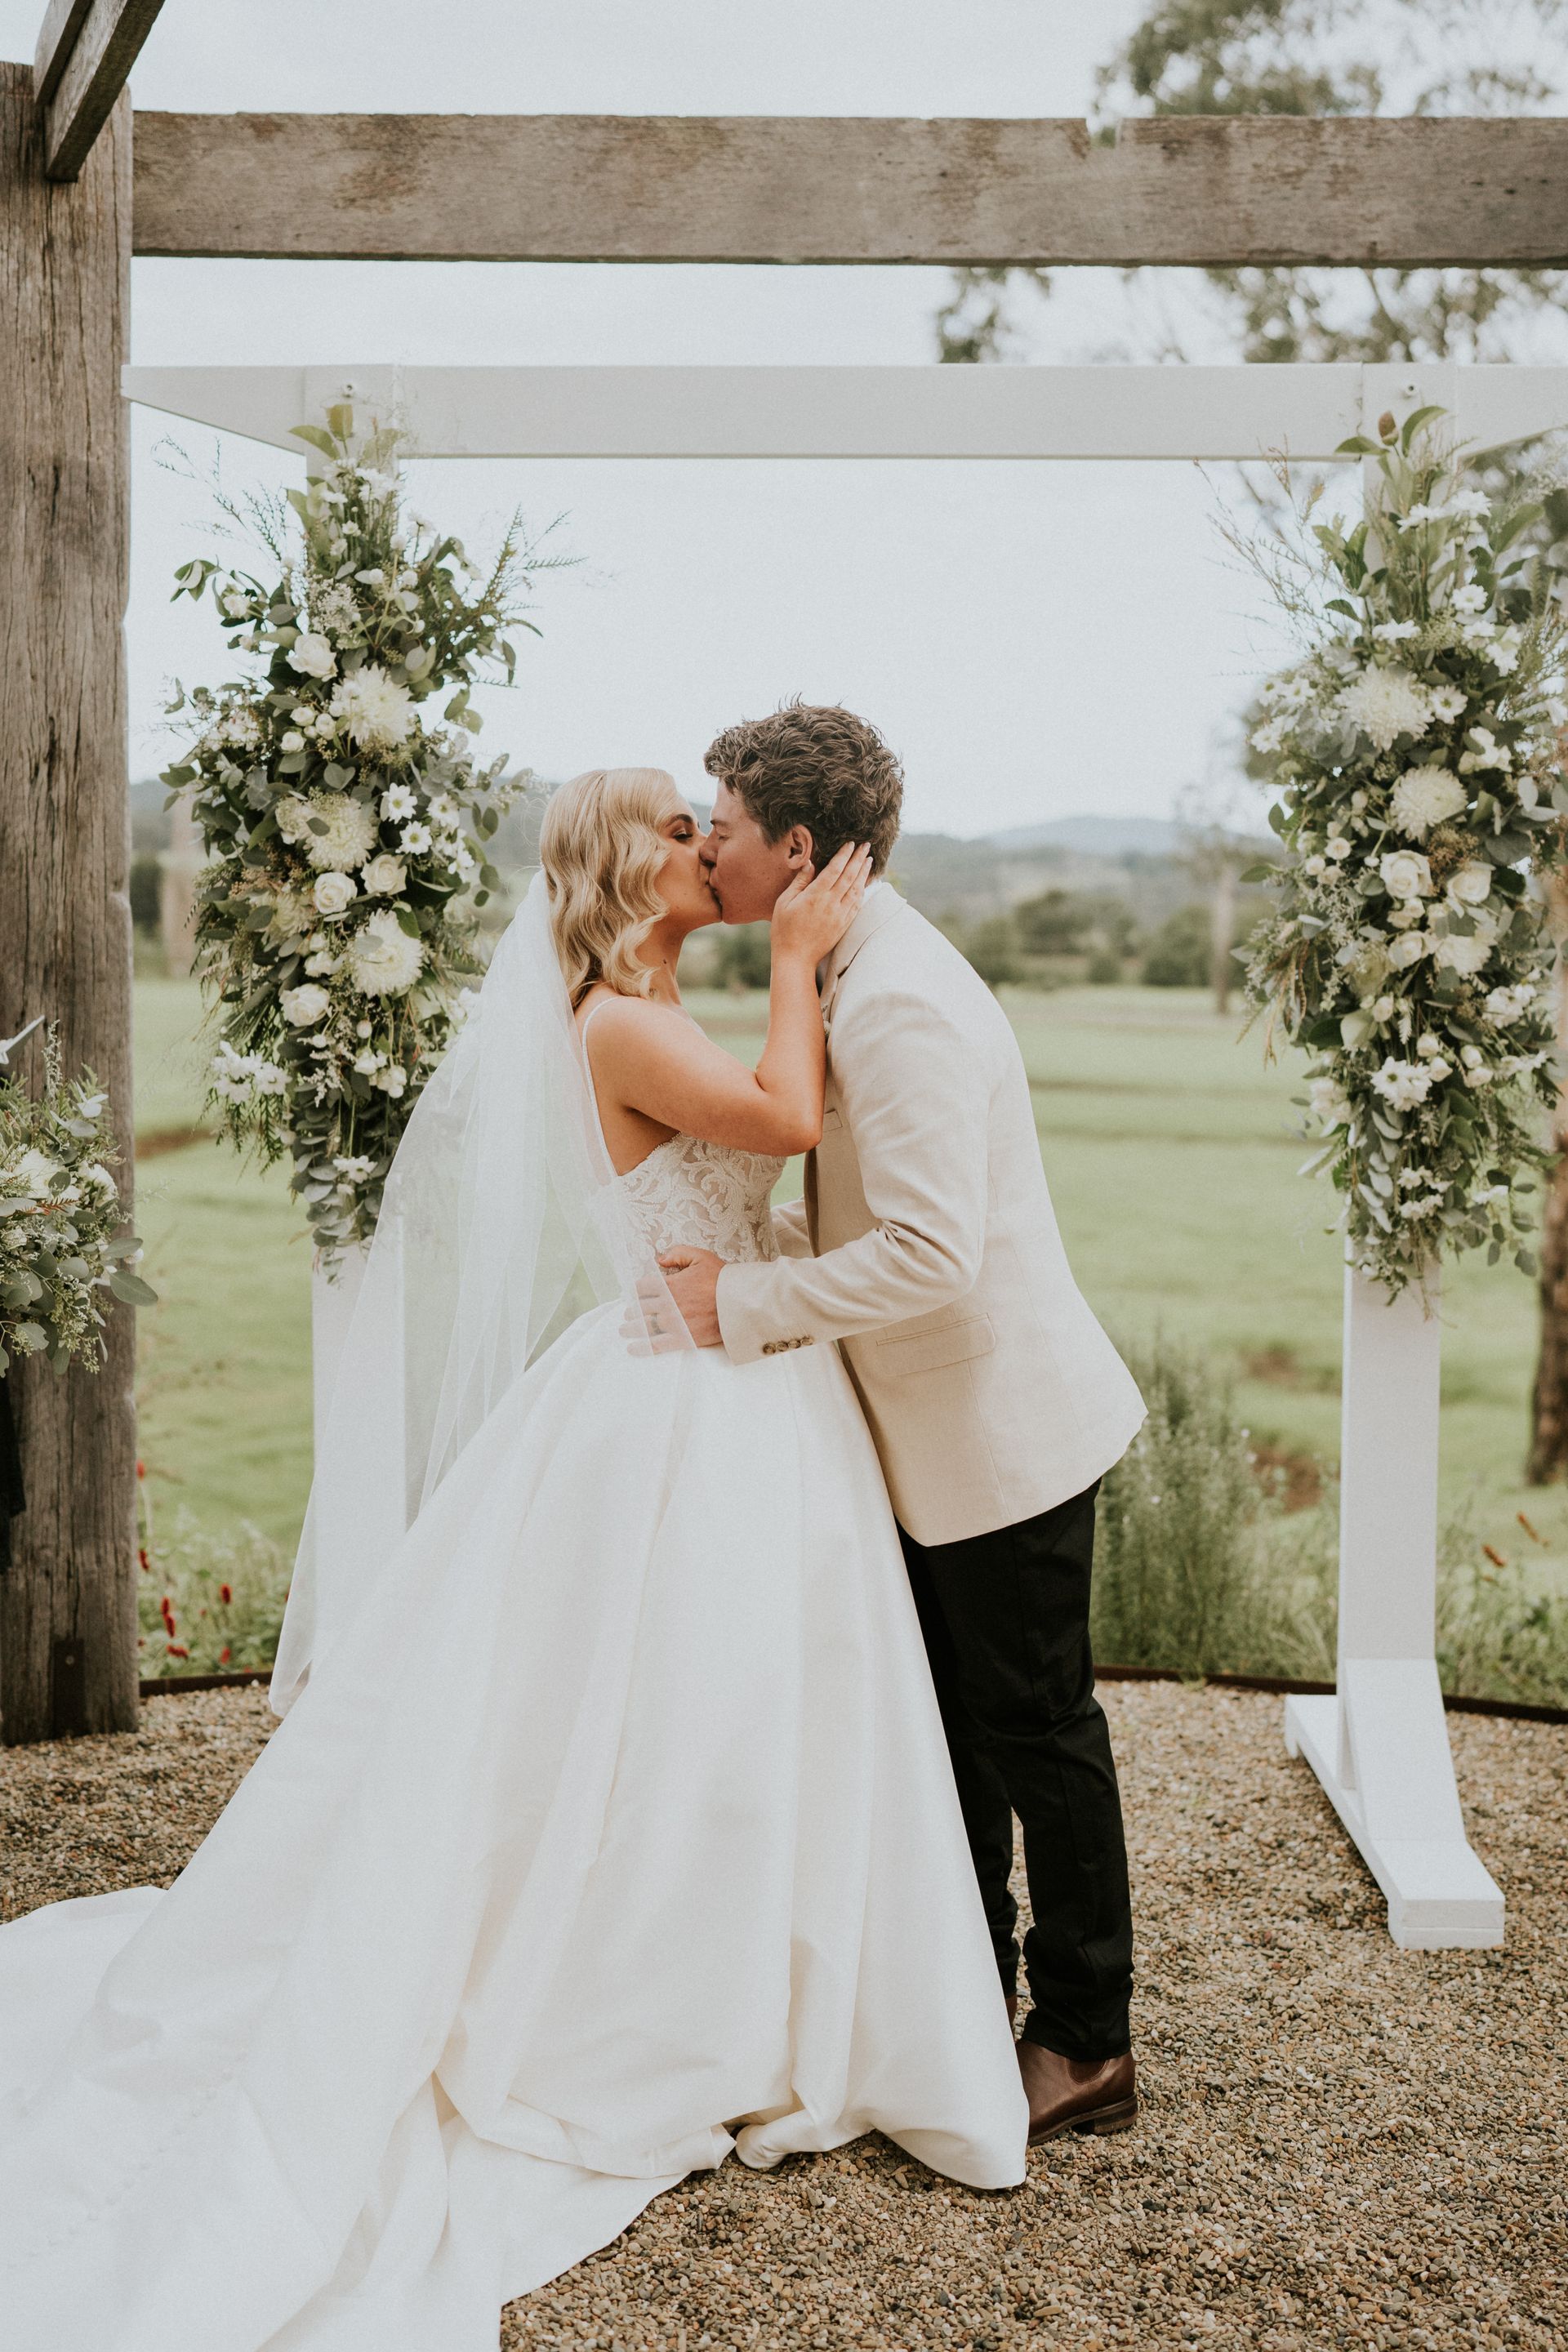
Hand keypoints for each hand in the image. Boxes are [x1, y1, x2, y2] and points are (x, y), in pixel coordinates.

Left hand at [620, 1246, 725, 1351]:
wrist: (739, 1302)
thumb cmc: (722, 1280)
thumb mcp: (700, 1257)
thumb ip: (677, 1254)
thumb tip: (660, 1259)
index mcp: (669, 1284)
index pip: (643, 1287)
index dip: (636, 1290)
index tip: (634, 1294)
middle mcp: (667, 1304)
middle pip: (640, 1308)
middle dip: (632, 1311)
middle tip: (628, 1314)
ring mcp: (674, 1322)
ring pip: (644, 1326)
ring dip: (631, 1328)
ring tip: (625, 1330)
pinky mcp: (682, 1338)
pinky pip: (656, 1345)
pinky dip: (642, 1347)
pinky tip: (633, 1348)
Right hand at [770, 842, 871, 967]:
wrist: (795, 958)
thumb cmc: (784, 929)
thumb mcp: (784, 902)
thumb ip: (800, 882)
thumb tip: (811, 864)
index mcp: (815, 896)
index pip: (834, 870)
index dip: (844, 855)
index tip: (851, 844)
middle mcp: (831, 904)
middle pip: (849, 876)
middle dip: (858, 859)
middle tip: (866, 846)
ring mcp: (840, 915)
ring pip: (856, 889)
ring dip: (864, 873)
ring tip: (869, 860)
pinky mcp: (843, 925)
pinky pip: (857, 904)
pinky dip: (862, 891)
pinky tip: (864, 883)